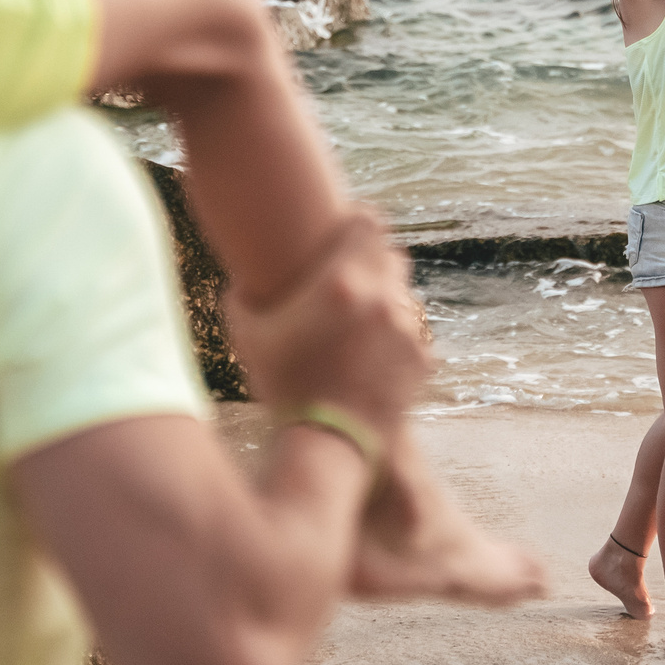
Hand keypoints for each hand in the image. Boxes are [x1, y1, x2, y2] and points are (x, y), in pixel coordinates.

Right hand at [223, 208, 431, 437]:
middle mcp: (382, 297)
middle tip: (351, 280)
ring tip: (360, 325)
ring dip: (387, 299)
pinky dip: (398, 336)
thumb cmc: (280, 386)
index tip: (348, 232)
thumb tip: (242, 275)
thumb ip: (244, 292)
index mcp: (341, 282)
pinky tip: (373, 355)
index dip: (359, 224)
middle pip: (392, 253)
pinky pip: (415, 330)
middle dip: (373, 262)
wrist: (326, 444)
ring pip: (406, 293)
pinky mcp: (422, 356)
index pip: (371, 221)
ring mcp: (407, 327)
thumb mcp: (247, 333)